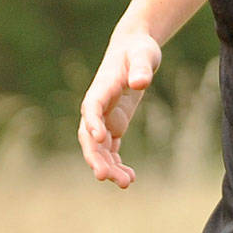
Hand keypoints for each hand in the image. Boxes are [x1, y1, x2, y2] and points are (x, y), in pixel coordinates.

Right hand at [77, 32, 161, 187]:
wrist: (135, 49)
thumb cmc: (138, 49)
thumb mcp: (143, 54)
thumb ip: (141, 67)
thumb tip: (140, 83)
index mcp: (101, 88)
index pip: (91, 108)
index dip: (93, 123)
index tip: (100, 138)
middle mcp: (97, 107)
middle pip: (89, 136)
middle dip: (95, 156)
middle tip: (104, 176)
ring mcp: (104, 118)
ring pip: (99, 148)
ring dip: (108, 166)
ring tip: (125, 183)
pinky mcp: (114, 125)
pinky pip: (111, 149)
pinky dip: (117, 164)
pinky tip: (130, 178)